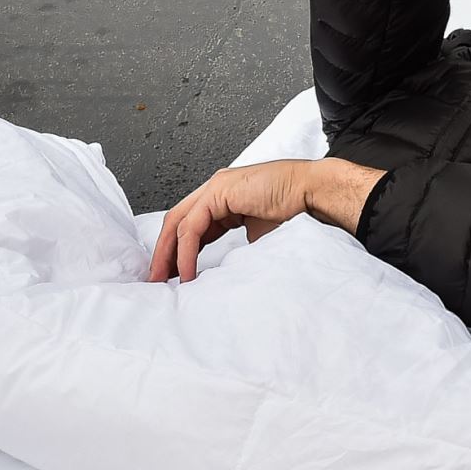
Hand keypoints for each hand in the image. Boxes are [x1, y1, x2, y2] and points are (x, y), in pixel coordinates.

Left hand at [144, 158, 384, 281]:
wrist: (315, 195)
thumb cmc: (297, 213)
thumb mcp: (258, 235)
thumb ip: (237, 248)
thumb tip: (225, 273)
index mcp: (225, 198)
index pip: (190, 225)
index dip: (177, 251)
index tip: (171, 276)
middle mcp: (216, 189)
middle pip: (177, 221)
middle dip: (164, 253)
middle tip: (156, 282)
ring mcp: (216, 187)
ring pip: (179, 222)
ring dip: (169, 255)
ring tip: (165, 281)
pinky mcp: (220, 192)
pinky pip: (192, 226)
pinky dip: (186, 252)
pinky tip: (187, 272)